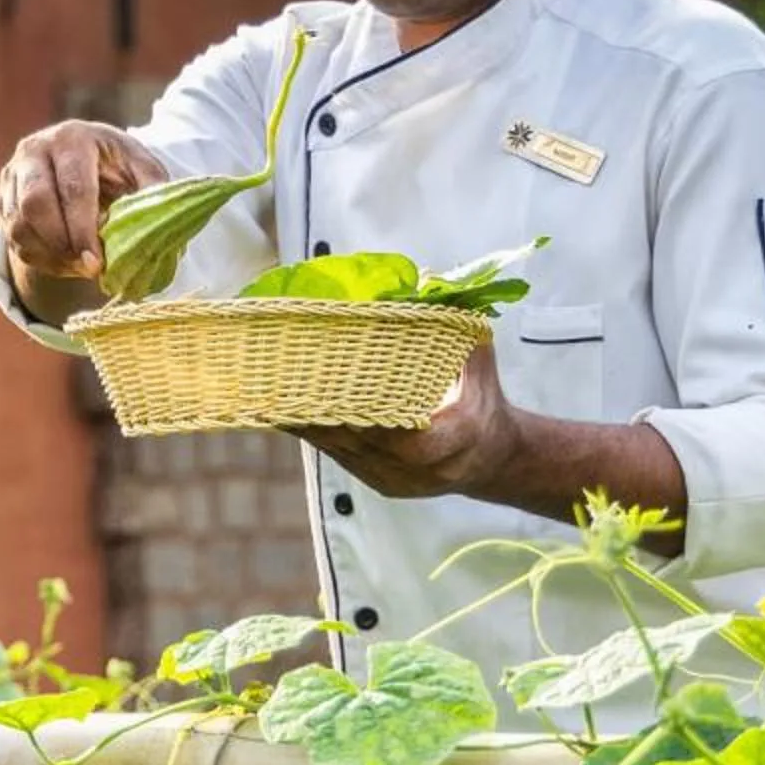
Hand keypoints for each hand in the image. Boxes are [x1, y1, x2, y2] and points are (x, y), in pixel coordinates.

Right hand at [0, 120, 168, 306]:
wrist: (82, 158)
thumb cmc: (116, 165)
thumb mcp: (142, 168)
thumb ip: (153, 191)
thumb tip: (160, 226)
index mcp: (72, 138)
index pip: (73, 188)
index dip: (83, 230)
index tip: (97, 263)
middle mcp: (34, 151)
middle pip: (34, 205)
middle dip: (62, 244)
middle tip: (88, 270)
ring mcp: (12, 175)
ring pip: (18, 226)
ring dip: (51, 255)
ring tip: (82, 266)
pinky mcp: (3, 200)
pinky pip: (13, 239)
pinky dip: (41, 258)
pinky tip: (67, 262)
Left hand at [294, 344, 689, 544]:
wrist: (492, 458)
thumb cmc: (483, 398)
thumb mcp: (480, 358)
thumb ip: (458, 325)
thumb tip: (430, 280)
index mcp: (456, 441)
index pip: (408, 440)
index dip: (371, 421)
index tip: (337, 397)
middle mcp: (423, 472)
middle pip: (362, 445)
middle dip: (322, 416)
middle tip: (285, 385)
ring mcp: (397, 482)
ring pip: (344, 453)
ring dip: (307, 424)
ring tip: (271, 395)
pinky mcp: (378, 484)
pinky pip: (339, 459)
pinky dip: (313, 434)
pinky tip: (282, 413)